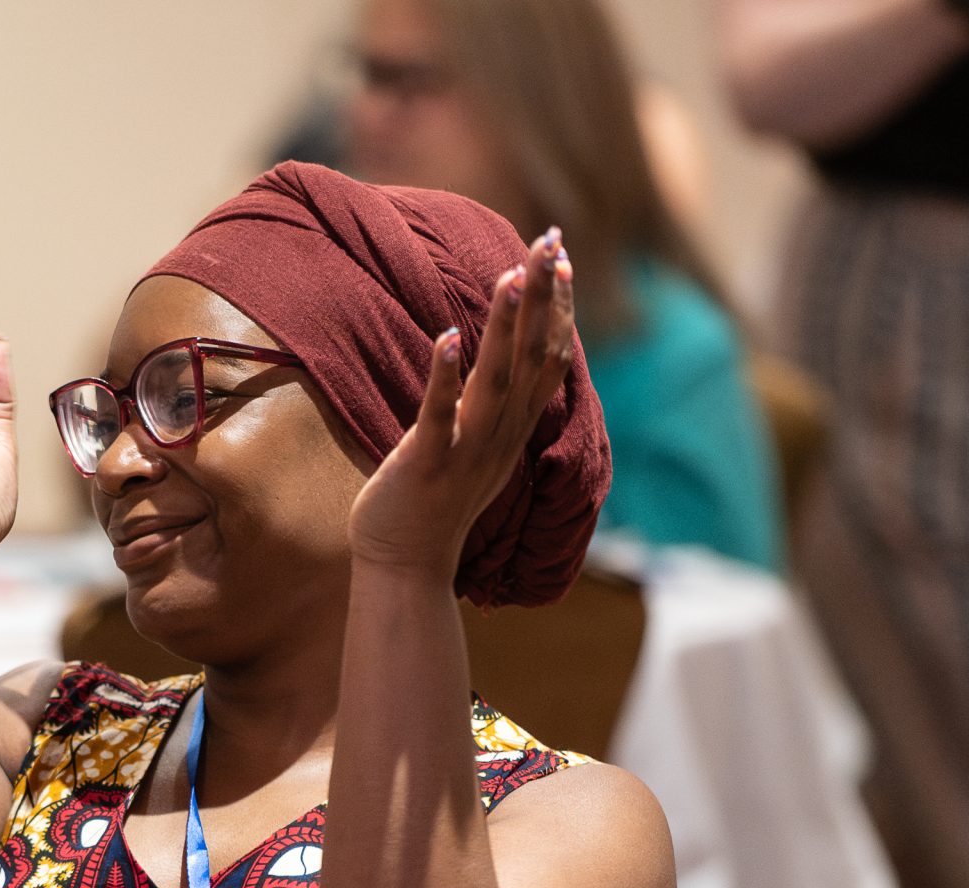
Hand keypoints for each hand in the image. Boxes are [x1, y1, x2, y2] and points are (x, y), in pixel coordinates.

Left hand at [349, 228, 574, 579]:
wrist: (406, 566)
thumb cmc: (435, 501)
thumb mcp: (478, 446)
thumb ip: (495, 405)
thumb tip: (505, 357)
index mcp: (513, 428)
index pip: (548, 358)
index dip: (557, 308)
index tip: (562, 258)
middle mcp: (501, 435)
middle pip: (533, 357)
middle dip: (543, 297)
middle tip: (551, 241)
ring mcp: (467, 451)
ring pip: (495, 381)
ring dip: (504, 327)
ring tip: (511, 275)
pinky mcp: (428, 465)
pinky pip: (440, 416)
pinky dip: (445, 377)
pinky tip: (446, 337)